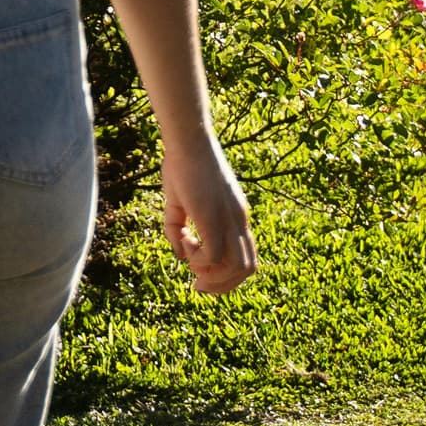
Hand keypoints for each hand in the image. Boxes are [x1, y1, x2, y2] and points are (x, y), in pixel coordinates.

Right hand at [158, 131, 255, 296]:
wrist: (188, 139)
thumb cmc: (183, 164)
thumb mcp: (179, 202)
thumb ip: (178, 227)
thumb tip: (180, 253)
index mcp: (235, 217)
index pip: (246, 258)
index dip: (226, 275)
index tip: (200, 273)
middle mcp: (238, 221)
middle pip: (247, 269)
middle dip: (222, 285)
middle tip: (197, 283)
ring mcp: (229, 219)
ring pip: (238, 267)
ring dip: (213, 276)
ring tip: (191, 264)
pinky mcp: (214, 216)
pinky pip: (215, 254)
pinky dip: (199, 258)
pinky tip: (184, 239)